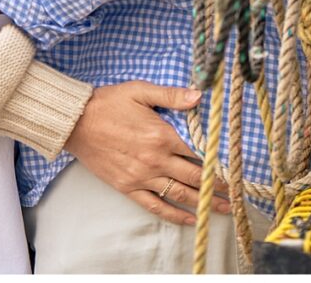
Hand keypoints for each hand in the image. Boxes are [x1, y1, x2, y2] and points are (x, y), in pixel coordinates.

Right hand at [61, 81, 230, 225]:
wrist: (74, 121)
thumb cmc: (107, 103)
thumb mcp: (139, 91)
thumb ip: (171, 94)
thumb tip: (199, 95)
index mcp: (162, 135)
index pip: (199, 153)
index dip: (219, 162)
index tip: (235, 170)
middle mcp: (155, 159)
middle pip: (194, 177)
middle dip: (218, 187)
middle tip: (236, 194)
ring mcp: (141, 176)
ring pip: (179, 195)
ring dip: (203, 203)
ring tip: (222, 209)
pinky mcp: (127, 186)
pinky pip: (155, 205)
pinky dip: (174, 215)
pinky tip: (188, 219)